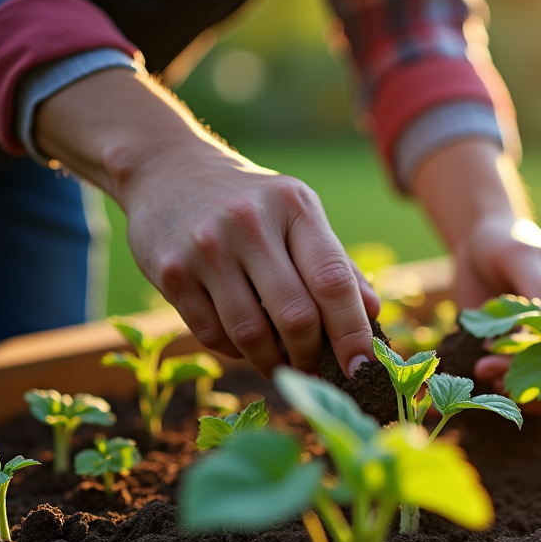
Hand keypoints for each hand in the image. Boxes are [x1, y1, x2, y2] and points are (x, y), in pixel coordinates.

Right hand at [35, 69, 378, 378]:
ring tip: (284, 367)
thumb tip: (373, 314)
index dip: (351, 331)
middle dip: (311, 356)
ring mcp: (207, 248)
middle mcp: (250, 224)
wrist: (167, 170)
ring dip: (273, 363)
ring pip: (251, 333)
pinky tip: (244, 346)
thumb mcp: (298, 214)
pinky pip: (212, 334)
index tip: (361, 366)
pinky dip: (235, 351)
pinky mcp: (171, 272)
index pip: (333, 280)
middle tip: (316, 371)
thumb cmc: (252, 203)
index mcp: (294, 207)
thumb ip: (336, 262)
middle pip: (295, 315)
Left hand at [453, 217, 540, 391]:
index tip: (522, 361)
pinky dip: (504, 380)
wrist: (478, 245)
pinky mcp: (520, 350)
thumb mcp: (520, 257)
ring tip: (482, 371)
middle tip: (486, 368)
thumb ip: (537, 285)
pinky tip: (484, 373)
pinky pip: (522, 376)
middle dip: (531, 376)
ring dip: (517, 383)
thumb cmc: (504, 242)